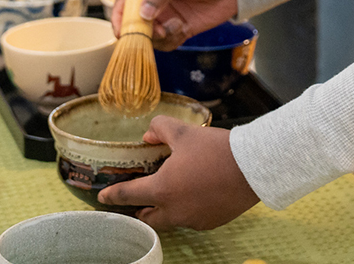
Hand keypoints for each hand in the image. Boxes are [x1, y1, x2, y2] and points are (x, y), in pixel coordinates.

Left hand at [97, 115, 257, 228]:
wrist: (251, 167)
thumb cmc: (214, 149)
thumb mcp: (184, 132)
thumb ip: (161, 130)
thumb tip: (149, 136)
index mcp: (163, 190)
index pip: (130, 195)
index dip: (113, 195)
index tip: (102, 197)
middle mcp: (175, 211)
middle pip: (149, 217)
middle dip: (141, 209)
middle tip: (138, 198)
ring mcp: (193, 220)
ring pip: (171, 219)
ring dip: (165, 208)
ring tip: (169, 192)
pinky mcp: (211, 222)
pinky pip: (191, 218)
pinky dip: (186, 208)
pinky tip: (195, 192)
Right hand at [112, 0, 237, 49]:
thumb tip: (142, 13)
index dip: (119, 15)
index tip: (121, 30)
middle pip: (134, 21)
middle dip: (142, 31)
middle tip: (156, 31)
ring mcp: (165, 14)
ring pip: (149, 35)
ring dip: (160, 37)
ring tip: (176, 26)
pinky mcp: (178, 27)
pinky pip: (166, 42)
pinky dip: (172, 40)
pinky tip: (184, 29)